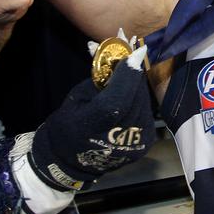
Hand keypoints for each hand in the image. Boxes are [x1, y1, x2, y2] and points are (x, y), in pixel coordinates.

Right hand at [30, 52, 155, 190]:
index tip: (137, 51)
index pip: (118, 99)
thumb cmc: (67, 125)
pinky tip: (131, 93)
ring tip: (130, 73)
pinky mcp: (145, 145)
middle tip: (133, 54)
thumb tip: (116, 52)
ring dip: (137, 86)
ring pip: (143, 103)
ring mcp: (135, 145)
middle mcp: (119, 140)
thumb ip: (100, 78)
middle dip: (134, 74)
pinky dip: (139, 100)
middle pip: (135, 97)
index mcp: (94, 128)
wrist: (70, 162)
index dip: (128, 74)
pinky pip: (146, 112)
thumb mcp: (77, 97)